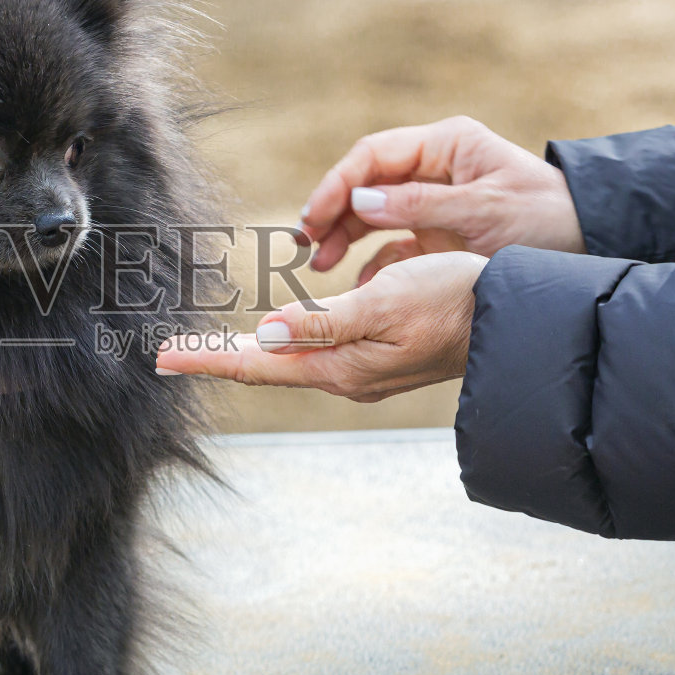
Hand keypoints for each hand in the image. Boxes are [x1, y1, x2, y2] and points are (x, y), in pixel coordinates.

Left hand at [155, 252, 484, 400]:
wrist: (512, 320)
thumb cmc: (452, 299)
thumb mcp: (385, 301)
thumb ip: (324, 321)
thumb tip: (266, 333)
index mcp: (339, 366)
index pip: (257, 363)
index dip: (208, 360)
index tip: (162, 360)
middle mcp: (345, 375)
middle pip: (266, 367)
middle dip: (218, 360)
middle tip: (171, 357)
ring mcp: (362, 371)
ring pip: (290, 361)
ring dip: (249, 355)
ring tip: (211, 349)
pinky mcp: (379, 358)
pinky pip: (316, 353)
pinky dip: (286, 344)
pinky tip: (279, 334)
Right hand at [298, 116, 585, 276]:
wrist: (590, 244)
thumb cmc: (545, 218)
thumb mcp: (484, 211)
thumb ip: (420, 206)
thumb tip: (360, 202)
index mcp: (445, 145)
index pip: (373, 156)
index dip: (337, 185)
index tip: (313, 217)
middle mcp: (434, 168)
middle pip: (365, 184)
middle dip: (331, 212)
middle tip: (304, 244)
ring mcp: (435, 201)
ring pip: (373, 213)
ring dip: (343, 236)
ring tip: (319, 264)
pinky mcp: (440, 234)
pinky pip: (394, 244)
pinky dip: (372, 262)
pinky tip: (354, 284)